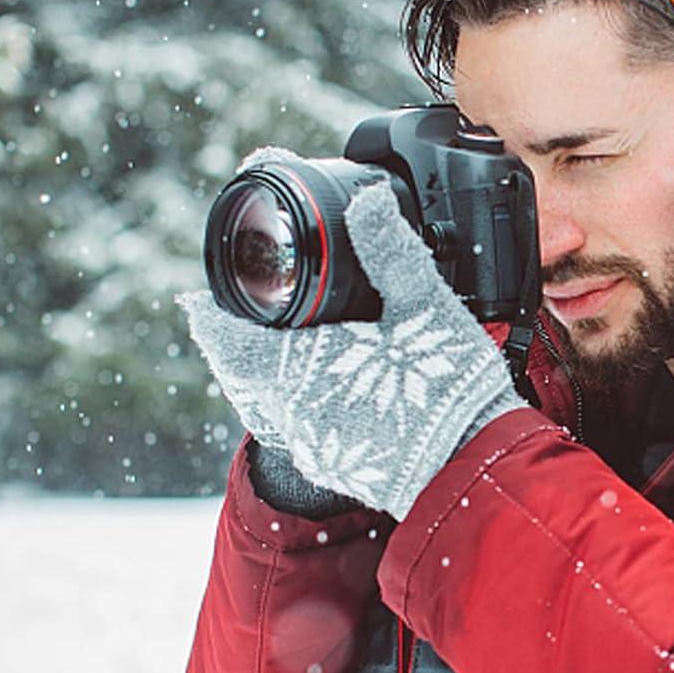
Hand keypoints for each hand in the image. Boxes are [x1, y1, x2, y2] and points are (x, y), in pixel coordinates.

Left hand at [180, 181, 523, 518]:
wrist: (476, 471)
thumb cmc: (450, 392)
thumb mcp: (425, 308)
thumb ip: (391, 250)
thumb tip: (368, 201)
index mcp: (303, 369)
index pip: (228, 341)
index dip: (210, 318)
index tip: (197, 301)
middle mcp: (296, 414)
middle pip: (243, 374)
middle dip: (237, 343)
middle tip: (240, 314)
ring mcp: (316, 446)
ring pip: (268, 405)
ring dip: (267, 376)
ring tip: (283, 348)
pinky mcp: (339, 467)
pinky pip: (299, 430)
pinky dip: (298, 404)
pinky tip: (327, 389)